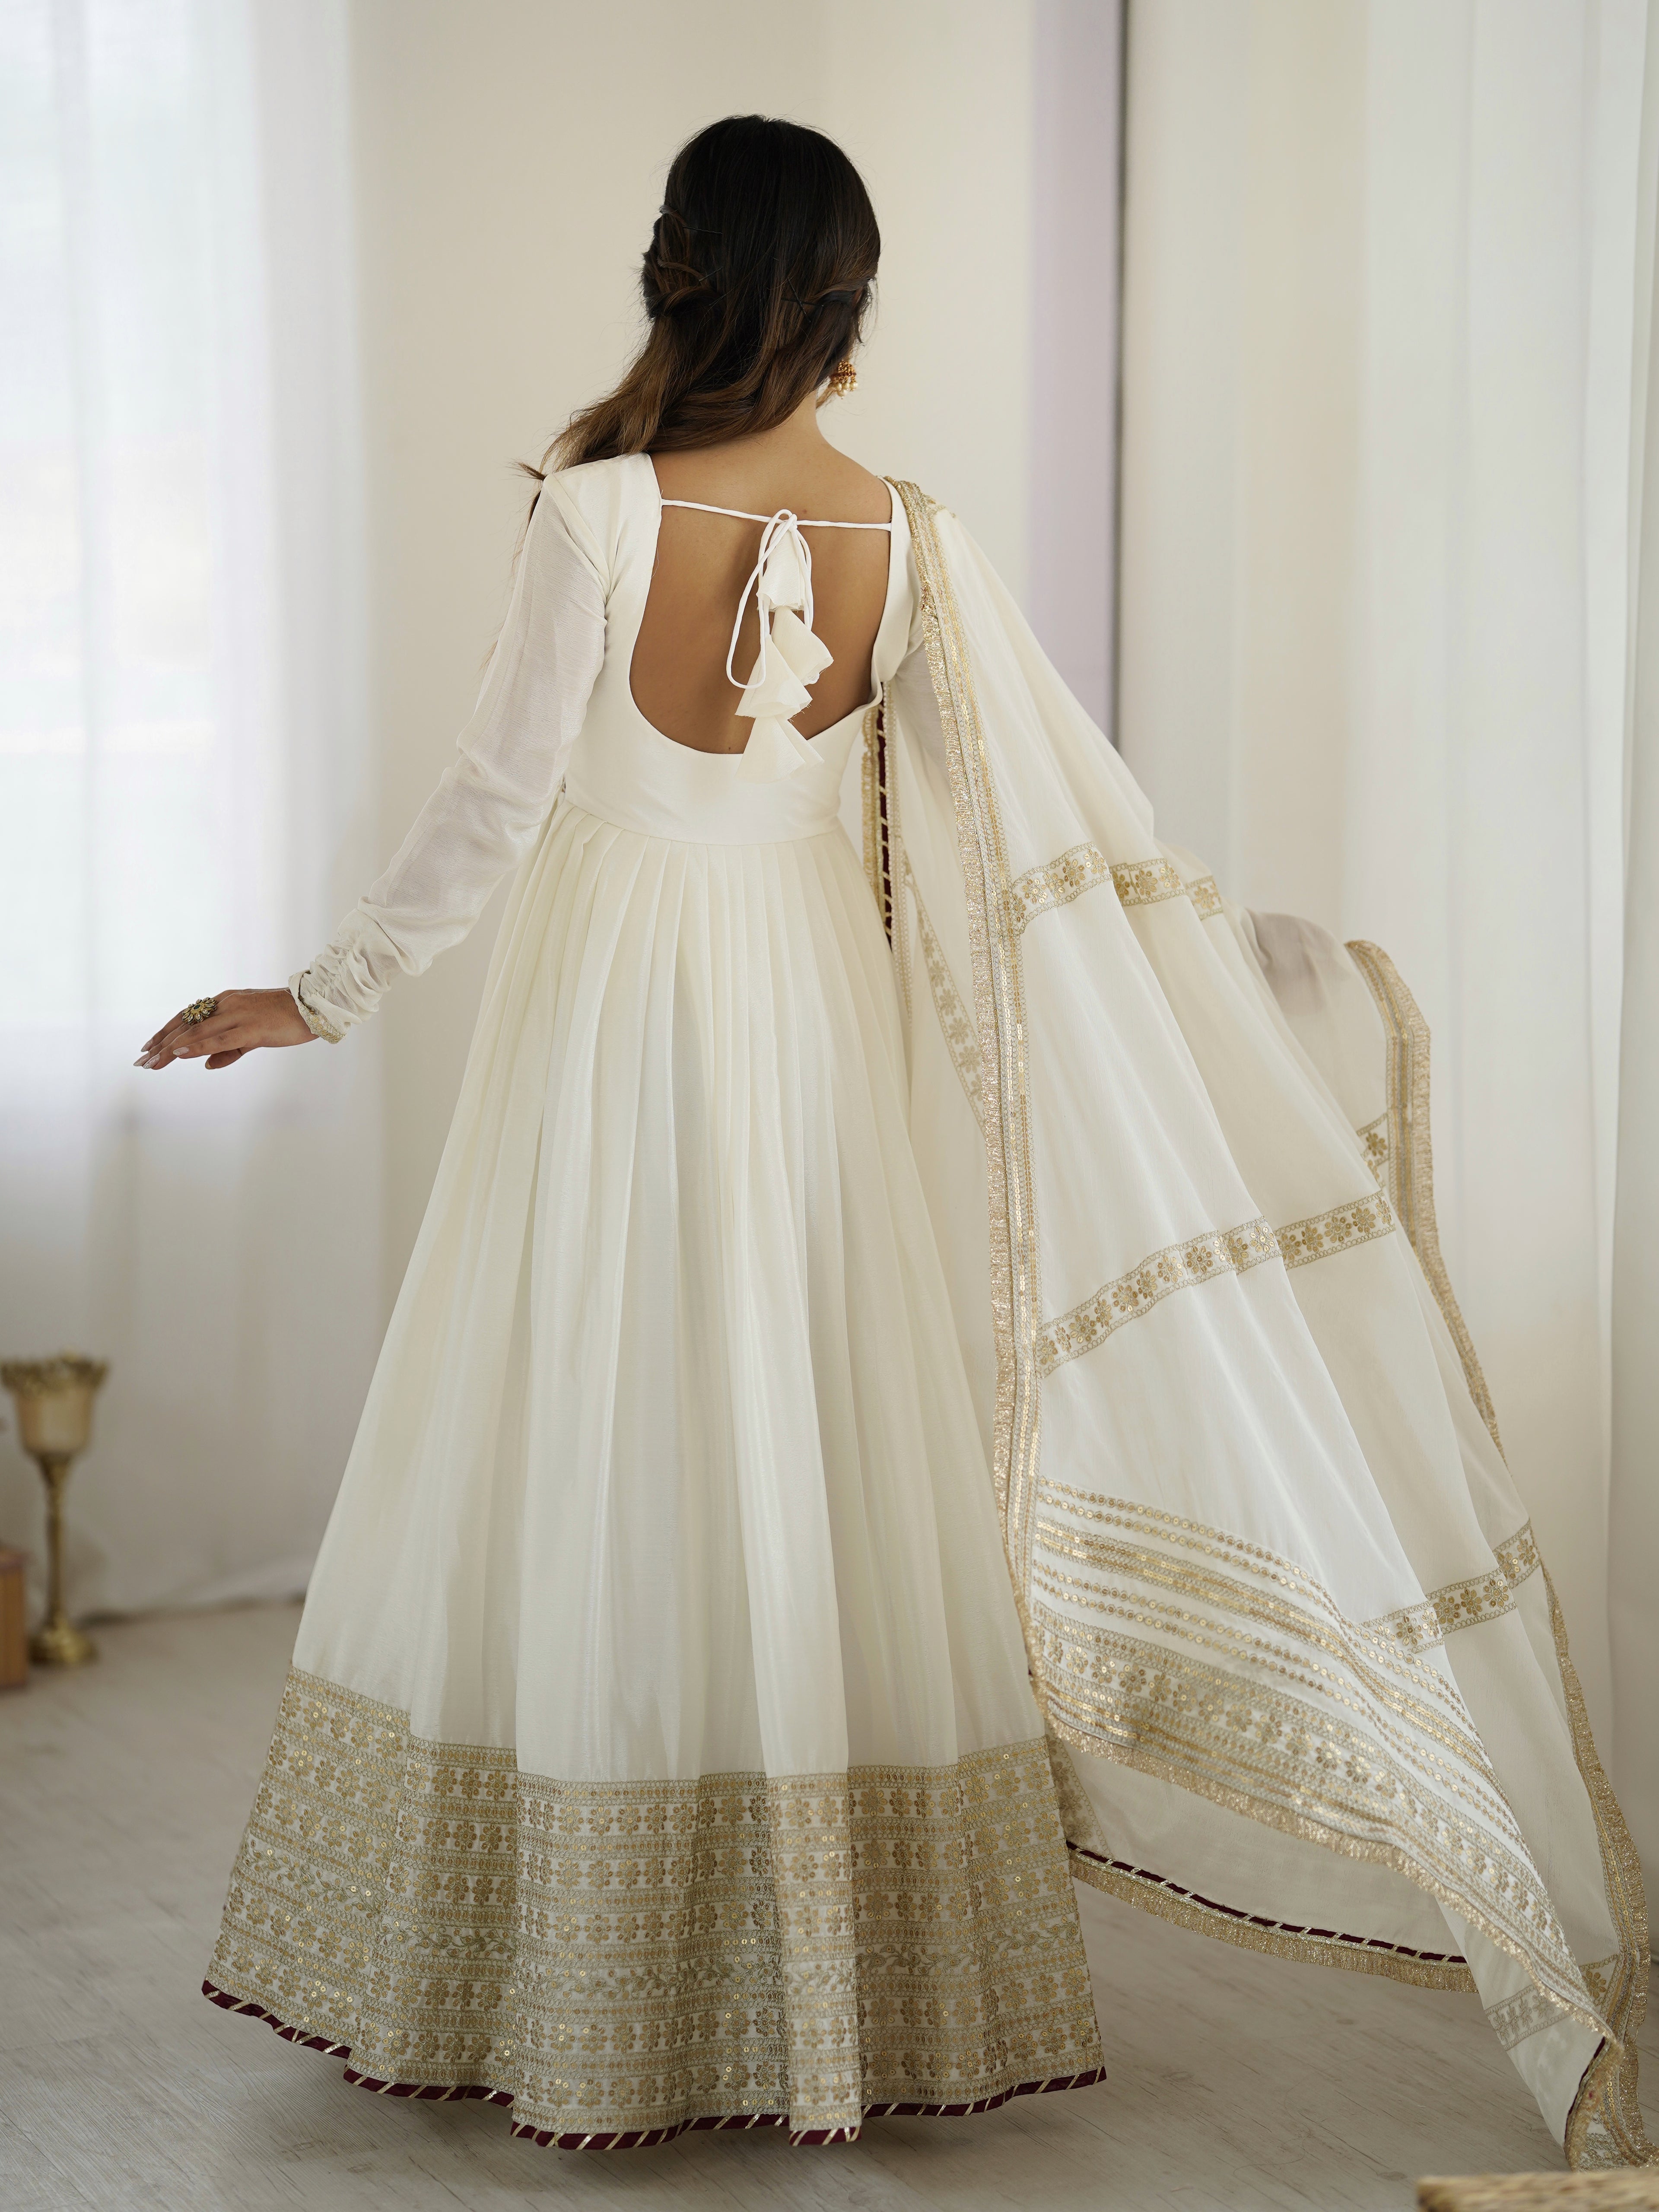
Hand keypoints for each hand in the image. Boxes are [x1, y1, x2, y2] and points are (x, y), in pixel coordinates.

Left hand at [135, 988, 317, 1070]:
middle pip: (186, 1024)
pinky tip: (180, 1053)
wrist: (315, 1007)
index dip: (165, 1032)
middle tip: (141, 1060)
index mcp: (226, 1001)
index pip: (188, 1016)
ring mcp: (238, 1014)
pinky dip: (197, 1046)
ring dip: (171, 1048)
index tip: (148, 1046)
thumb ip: (229, 1049)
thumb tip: (206, 1064)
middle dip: (161, 1043)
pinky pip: (218, 1038)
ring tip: (152, 1062)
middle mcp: (227, 1004)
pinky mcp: (251, 1027)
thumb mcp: (253, 1035)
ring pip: (197, 1032)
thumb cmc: (286, 1019)